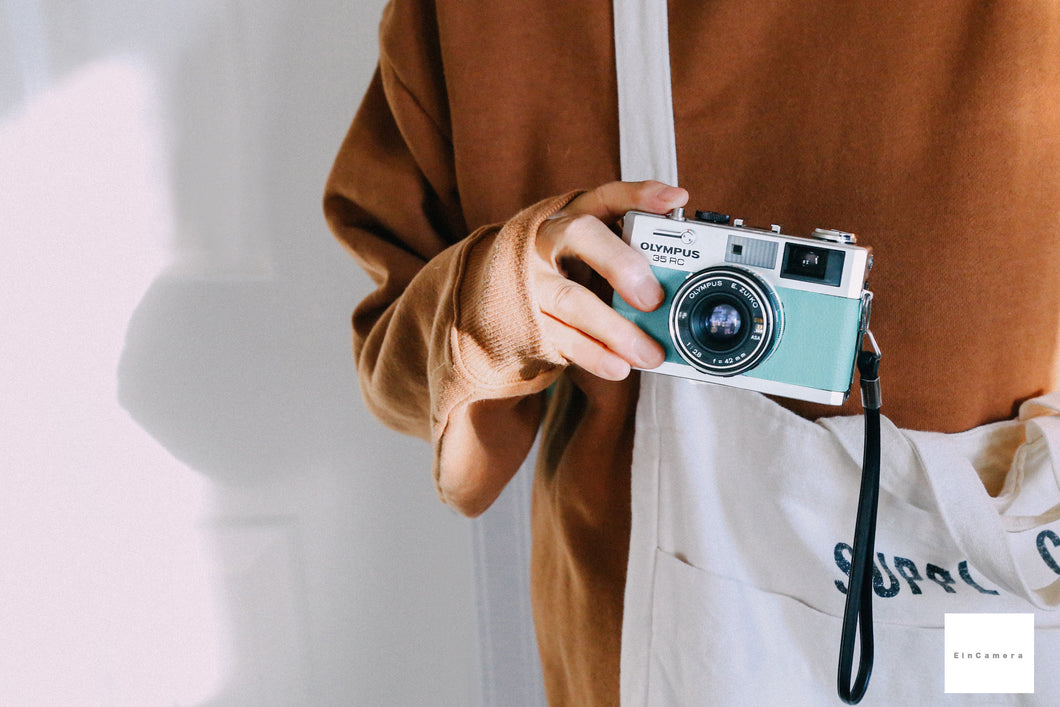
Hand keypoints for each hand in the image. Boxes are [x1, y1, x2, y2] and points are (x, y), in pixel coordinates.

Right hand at [533, 180, 687, 379]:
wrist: (501, 294)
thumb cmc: (565, 268)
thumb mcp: (594, 250)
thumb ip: (635, 251)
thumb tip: (684, 271)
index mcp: (573, 215)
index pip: (608, 195)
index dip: (641, 195)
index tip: (675, 201)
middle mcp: (548, 238)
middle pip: (581, 236)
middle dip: (621, 264)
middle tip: (654, 298)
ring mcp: (532, 279)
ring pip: (572, 299)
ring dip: (613, 328)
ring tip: (649, 353)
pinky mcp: (525, 318)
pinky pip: (560, 337)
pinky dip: (592, 354)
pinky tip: (618, 366)